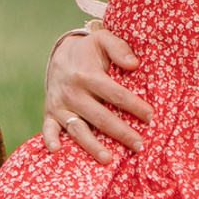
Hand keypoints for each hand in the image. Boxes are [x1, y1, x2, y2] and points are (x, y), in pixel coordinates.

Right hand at [40, 22, 153, 163]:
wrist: (59, 53)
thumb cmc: (89, 50)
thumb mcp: (103, 39)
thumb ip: (119, 48)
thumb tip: (134, 64)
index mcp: (88, 74)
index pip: (116, 94)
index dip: (134, 106)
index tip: (150, 117)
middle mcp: (73, 92)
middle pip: (100, 117)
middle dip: (121, 132)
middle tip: (139, 145)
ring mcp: (60, 104)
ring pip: (77, 129)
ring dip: (92, 146)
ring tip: (108, 159)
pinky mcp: (50, 113)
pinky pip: (48, 129)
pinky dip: (50, 139)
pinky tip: (57, 151)